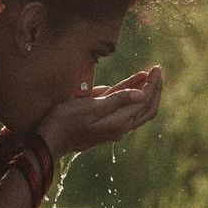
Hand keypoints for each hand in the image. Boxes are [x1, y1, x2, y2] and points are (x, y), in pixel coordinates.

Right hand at [37, 66, 161, 159]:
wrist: (49, 139)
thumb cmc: (66, 120)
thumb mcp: (90, 106)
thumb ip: (117, 100)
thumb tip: (141, 94)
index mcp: (119, 122)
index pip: (144, 101)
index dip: (153, 84)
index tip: (156, 68)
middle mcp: (120, 128)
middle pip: (147, 108)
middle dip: (155, 88)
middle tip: (157, 69)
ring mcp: (114, 128)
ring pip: (139, 111)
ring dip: (146, 92)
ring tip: (150, 74)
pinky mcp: (106, 126)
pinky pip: (127, 112)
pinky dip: (133, 98)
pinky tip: (133, 86)